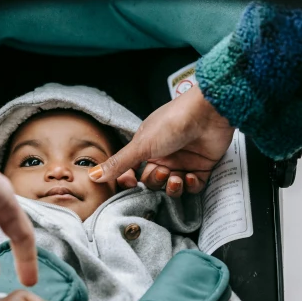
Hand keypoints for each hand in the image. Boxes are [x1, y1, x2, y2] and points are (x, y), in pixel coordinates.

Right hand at [89, 85, 233, 197]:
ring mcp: (183, 161)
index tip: (131, 184)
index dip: (131, 181)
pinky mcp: (202, 166)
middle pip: (153, 182)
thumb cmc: (173, 122)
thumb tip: (93, 175)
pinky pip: (193, 186)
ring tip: (177, 178)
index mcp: (146, 147)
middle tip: (162, 172)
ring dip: (173, 187)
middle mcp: (163, 155)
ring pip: (172, 187)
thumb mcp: (141, 145)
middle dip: (156, 182)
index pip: (133, 172)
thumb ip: (119, 163)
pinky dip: (191, 186)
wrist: (208, 113)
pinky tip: (190, 177)